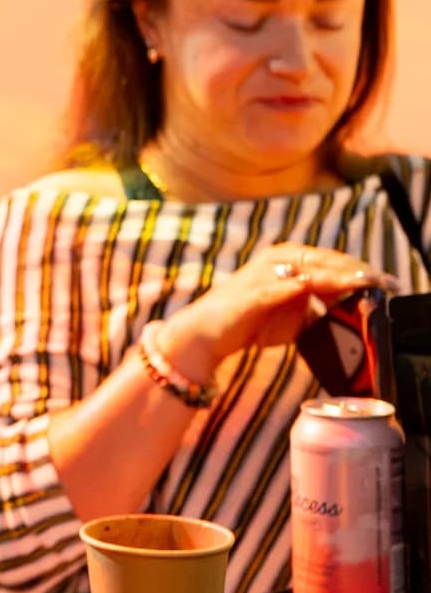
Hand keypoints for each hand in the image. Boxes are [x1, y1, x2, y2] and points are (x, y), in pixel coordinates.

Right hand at [159, 244, 385, 385]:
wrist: (206, 333)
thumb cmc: (251, 322)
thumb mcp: (292, 313)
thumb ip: (318, 305)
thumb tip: (353, 306)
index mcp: (285, 258)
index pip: (330, 259)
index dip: (358, 267)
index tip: (386, 280)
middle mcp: (274, 260)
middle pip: (323, 261)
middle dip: (356, 270)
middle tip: (384, 281)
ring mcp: (262, 275)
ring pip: (306, 270)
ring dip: (336, 275)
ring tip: (362, 282)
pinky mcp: (251, 295)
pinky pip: (279, 289)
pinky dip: (298, 288)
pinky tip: (316, 289)